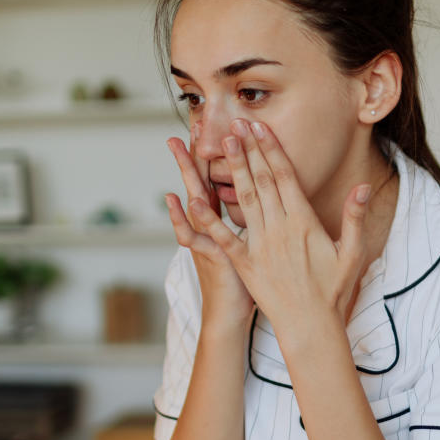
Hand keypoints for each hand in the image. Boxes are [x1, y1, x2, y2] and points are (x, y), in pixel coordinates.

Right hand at [165, 124, 253, 328]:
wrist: (231, 316)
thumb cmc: (245, 283)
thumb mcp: (248, 247)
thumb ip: (253, 222)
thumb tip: (265, 200)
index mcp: (223, 221)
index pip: (219, 180)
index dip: (218, 156)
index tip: (218, 127)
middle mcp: (210, 226)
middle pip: (203, 182)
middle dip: (196, 153)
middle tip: (191, 123)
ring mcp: (206, 239)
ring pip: (194, 199)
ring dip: (186, 172)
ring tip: (178, 146)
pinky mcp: (208, 256)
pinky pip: (192, 236)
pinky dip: (181, 219)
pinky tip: (175, 199)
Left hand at [187, 119, 371, 332]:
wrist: (311, 326)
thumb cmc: (334, 291)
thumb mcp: (352, 252)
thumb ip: (355, 217)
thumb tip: (362, 187)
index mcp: (304, 223)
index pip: (285, 177)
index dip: (271, 149)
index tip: (260, 127)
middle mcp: (280, 230)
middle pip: (262, 181)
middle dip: (248, 150)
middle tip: (236, 123)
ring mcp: (261, 247)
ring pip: (244, 200)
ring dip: (233, 170)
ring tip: (224, 144)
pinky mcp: (245, 265)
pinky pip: (224, 238)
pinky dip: (209, 219)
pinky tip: (194, 199)